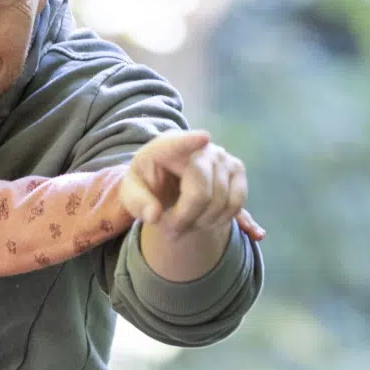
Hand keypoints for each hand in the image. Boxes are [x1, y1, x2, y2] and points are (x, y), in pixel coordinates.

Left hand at [123, 130, 263, 240]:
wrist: (168, 179)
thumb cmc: (149, 183)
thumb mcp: (132, 193)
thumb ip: (138, 203)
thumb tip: (153, 216)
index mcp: (166, 147)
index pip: (179, 144)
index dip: (191, 141)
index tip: (203, 139)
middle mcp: (200, 147)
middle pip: (200, 192)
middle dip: (185, 219)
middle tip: (170, 231)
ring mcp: (222, 156)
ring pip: (221, 202)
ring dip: (202, 223)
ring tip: (185, 225)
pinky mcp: (237, 169)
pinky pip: (236, 203)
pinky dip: (221, 219)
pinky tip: (204, 221)